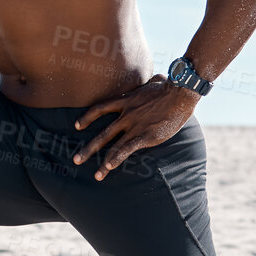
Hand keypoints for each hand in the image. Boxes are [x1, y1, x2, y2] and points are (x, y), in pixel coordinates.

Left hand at [71, 75, 198, 180]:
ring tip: (96, 176)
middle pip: (102, 134)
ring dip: (102, 162)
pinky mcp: (145, 135)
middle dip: (88, 149)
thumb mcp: (153, 81)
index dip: (86, 118)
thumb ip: (148, 83)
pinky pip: (127, 149)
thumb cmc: (169, 86)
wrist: (179, 93)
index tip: (76, 126)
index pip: (99, 108)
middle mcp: (126, 115)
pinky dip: (117, 159)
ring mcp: (134, 126)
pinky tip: (110, 168)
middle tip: (76, 160)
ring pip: (113, 146)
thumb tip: (154, 80)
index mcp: (125, 101)